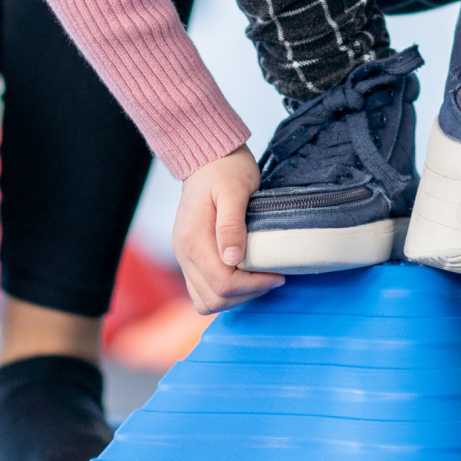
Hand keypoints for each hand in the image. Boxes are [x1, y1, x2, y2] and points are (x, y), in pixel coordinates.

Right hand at [173, 147, 282, 313]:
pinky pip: (202, 291)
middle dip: (246, 294)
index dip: (253, 285)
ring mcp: (184, 257)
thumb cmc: (226, 171)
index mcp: (193, 239)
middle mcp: (184, 253)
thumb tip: (232, 258)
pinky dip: (223, 293)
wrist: (207, 160)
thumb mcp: (235, 190)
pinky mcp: (189, 258)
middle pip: (214, 299)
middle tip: (270, 276)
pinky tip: (243, 275)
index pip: (222, 283)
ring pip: (206, 301)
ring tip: (257, 278)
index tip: (277, 274)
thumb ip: (232, 224)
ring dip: (234, 298)